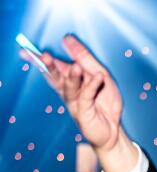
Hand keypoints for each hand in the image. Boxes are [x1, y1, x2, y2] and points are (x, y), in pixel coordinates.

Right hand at [30, 35, 121, 152]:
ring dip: (71, 76)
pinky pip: (86, 97)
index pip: (54, 67)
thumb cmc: (106, 103)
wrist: (114, 130)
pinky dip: (92, 86)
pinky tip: (98, 77)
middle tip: (45, 57)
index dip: (39, 59)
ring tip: (75, 67)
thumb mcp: (100, 74)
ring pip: (69, 87)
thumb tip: (67, 40)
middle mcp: (69, 91)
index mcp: (69, 80)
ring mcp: (74, 102)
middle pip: (56, 77)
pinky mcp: (83, 112)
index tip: (26, 51)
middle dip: (50, 67)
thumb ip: (85, 58)